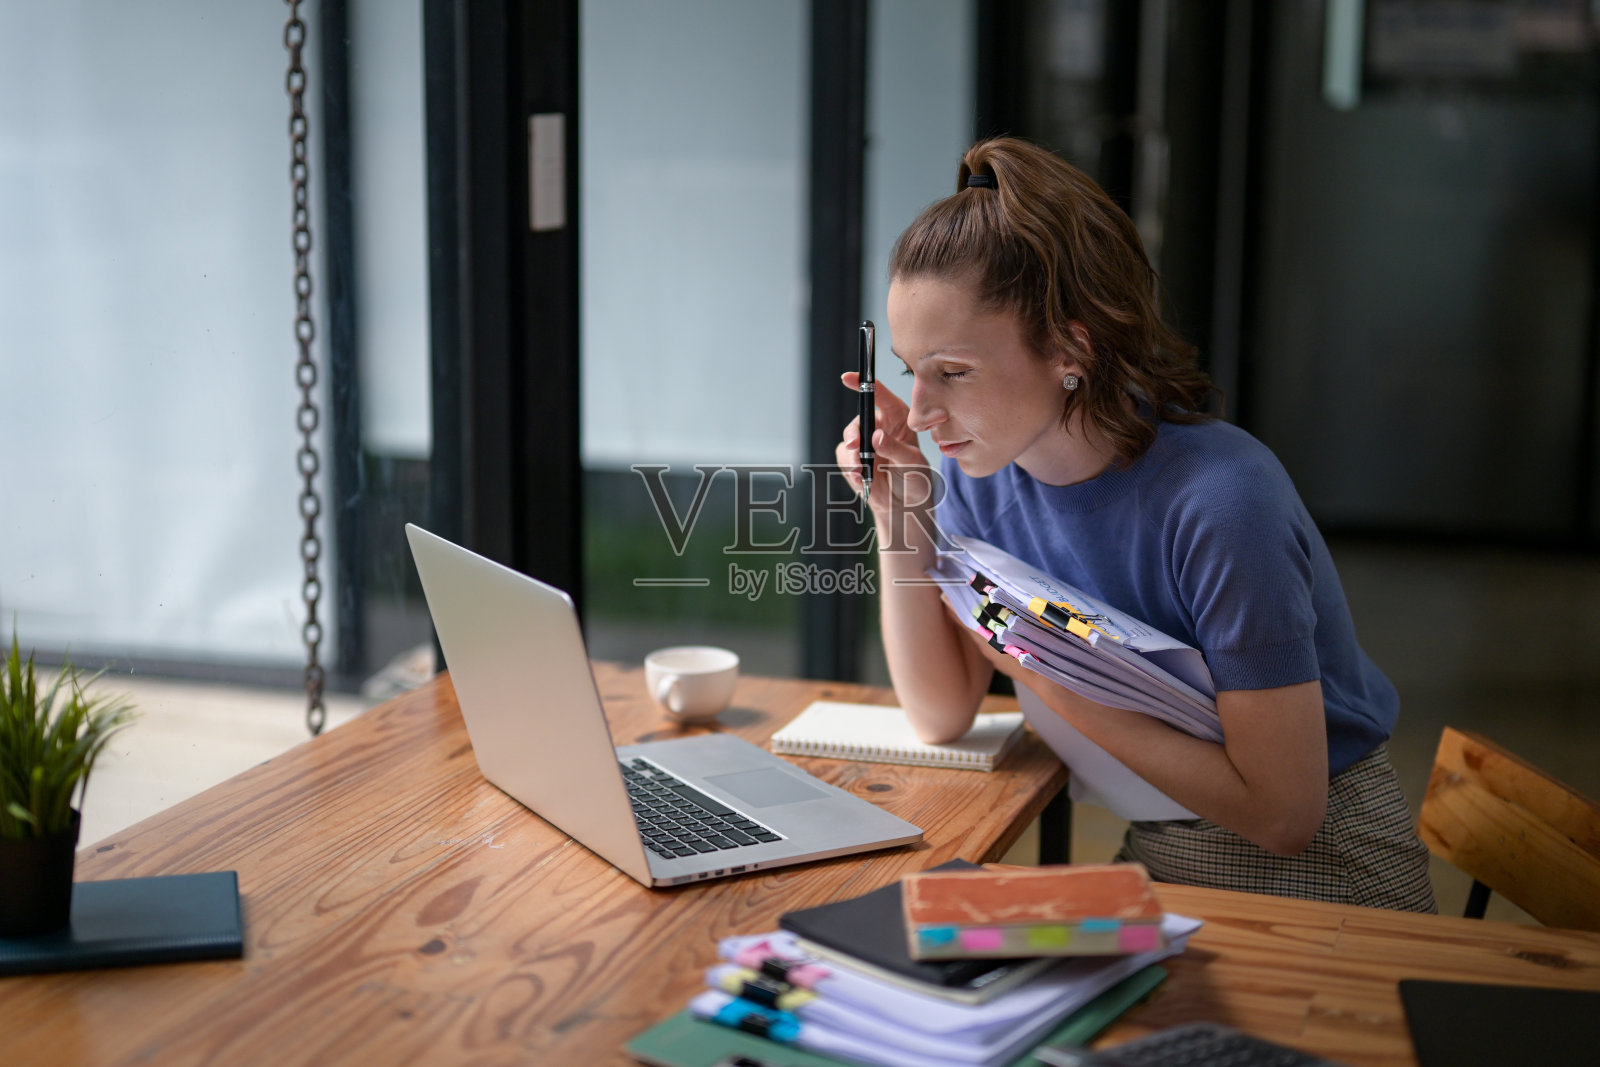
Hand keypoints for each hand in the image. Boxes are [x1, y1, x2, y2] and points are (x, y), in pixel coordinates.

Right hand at [835, 373, 937, 529]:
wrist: (904, 506)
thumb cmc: (915, 479)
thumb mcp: (912, 463)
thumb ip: (895, 449)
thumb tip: (876, 437)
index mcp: (897, 418)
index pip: (880, 396)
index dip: (864, 384)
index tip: (848, 378)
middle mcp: (879, 427)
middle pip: (859, 420)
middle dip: (854, 433)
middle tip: (855, 446)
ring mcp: (864, 443)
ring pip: (848, 440)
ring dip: (852, 457)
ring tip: (862, 472)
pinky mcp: (853, 459)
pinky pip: (844, 459)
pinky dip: (850, 470)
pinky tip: (862, 481)